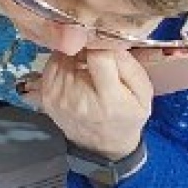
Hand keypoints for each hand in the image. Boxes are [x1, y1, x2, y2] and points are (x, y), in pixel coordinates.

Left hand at [31, 48, 153, 161]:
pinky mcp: (45, 96)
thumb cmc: (127, 115)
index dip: (102, 44)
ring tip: (87, 65)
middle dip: (87, 48)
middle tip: (98, 57)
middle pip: (76, 53)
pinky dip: (63, 61)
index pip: (98, 56)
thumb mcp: (143, 92)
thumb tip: (107, 41)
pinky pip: (51, 64)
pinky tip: (74, 70)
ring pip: (62, 55)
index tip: (107, 45)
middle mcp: (77, 97)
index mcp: (108, 99)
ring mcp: (57, 97)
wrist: (103, 145)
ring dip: (74, 54)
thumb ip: (127, 65)